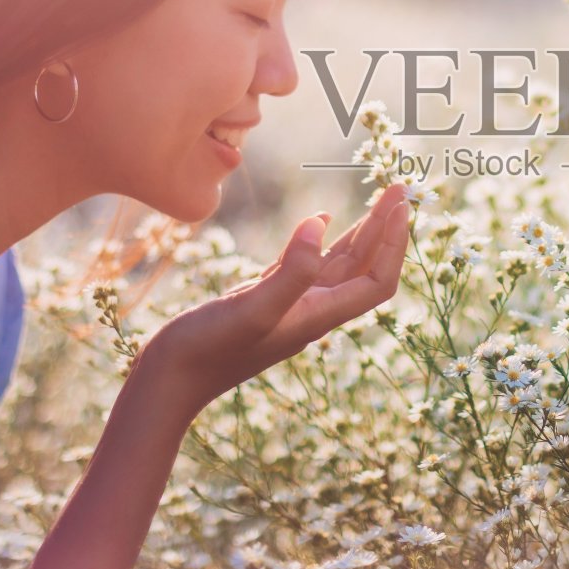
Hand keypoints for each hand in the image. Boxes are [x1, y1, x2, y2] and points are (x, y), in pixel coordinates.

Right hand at [138, 183, 412, 416]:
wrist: (168, 381)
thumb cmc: (207, 349)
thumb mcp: (251, 307)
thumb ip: (291, 270)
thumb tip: (321, 221)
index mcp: (317, 315)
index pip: (376, 280)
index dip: (394, 244)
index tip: (401, 205)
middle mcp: (310, 311)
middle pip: (364, 268)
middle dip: (385, 228)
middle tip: (399, 187)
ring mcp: (287, 305)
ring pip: (338, 265)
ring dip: (362, 233)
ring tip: (379, 200)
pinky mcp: (263, 299)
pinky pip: (304, 266)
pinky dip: (320, 242)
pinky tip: (323, 220)